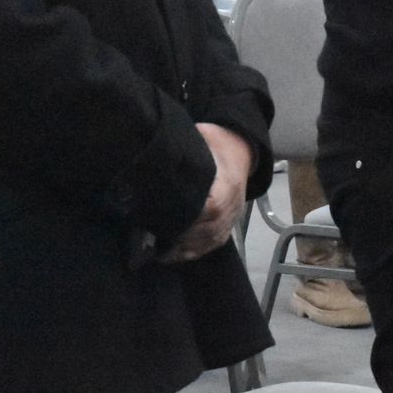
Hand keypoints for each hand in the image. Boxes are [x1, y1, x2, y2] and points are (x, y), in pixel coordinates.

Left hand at [159, 123, 252, 263]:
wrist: (241, 150)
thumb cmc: (217, 143)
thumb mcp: (203, 136)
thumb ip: (186, 148)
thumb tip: (159, 154)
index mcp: (228, 183)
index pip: (210, 208)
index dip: (189, 218)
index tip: (164, 221)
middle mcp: (233, 205)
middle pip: (207, 229)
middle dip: (180, 237)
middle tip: (151, 240)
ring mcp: (233, 217)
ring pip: (209, 241)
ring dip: (184, 249)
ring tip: (159, 253)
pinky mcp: (230, 224)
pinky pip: (213, 244)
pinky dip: (194, 252)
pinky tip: (174, 255)